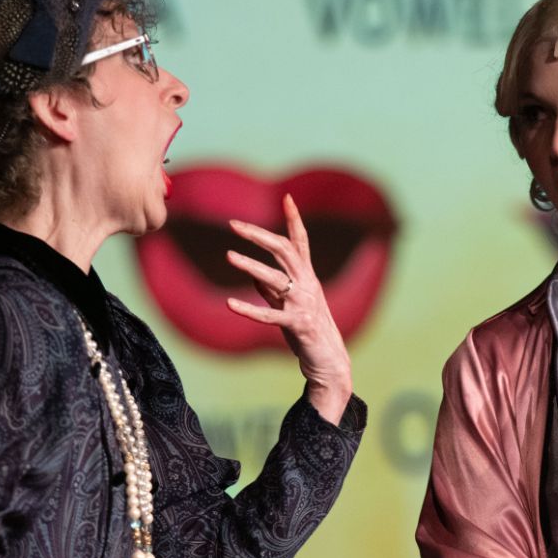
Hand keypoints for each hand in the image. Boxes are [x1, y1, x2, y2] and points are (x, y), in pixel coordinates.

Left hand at [224, 194, 353, 423]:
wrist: (329, 360)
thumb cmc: (309, 331)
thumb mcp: (290, 305)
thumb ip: (273, 290)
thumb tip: (254, 277)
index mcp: (307, 277)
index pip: (301, 241)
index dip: (294, 219)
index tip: (287, 198)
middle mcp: (307, 285)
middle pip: (285, 251)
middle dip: (259, 235)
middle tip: (234, 225)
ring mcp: (303, 304)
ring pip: (275, 279)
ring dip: (251, 266)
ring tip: (229, 256)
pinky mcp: (296, 325)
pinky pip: (269, 315)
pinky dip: (249, 309)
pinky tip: (230, 304)